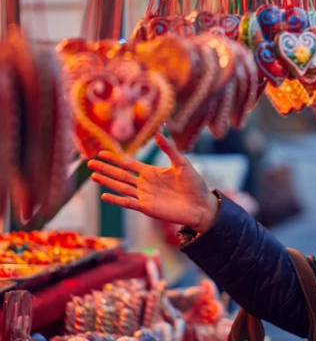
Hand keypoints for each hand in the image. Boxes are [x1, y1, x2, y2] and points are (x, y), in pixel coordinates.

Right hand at [88, 132, 218, 233]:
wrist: (201, 205)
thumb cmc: (194, 184)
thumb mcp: (182, 163)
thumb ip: (169, 149)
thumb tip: (158, 132)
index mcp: (152, 172)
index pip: (129, 164)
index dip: (115, 158)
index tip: (102, 152)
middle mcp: (145, 184)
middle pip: (120, 175)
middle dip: (106, 168)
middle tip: (89, 163)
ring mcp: (145, 196)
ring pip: (121, 187)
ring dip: (107, 182)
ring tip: (93, 176)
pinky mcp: (147, 208)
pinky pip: (128, 203)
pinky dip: (116, 200)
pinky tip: (104, 196)